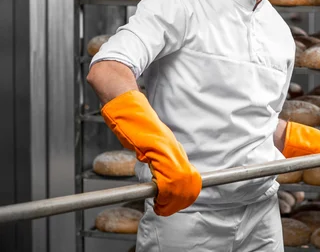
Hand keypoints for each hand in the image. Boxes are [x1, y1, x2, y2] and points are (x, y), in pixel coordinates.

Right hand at [101, 90, 201, 215]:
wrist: (128, 109)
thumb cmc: (137, 126)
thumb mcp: (154, 146)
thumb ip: (163, 160)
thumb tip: (169, 177)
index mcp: (175, 152)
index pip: (191, 179)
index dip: (185, 196)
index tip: (173, 205)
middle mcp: (174, 151)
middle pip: (188, 183)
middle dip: (179, 202)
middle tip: (166, 209)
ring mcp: (166, 150)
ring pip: (179, 182)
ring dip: (171, 200)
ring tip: (161, 207)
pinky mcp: (155, 149)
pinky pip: (166, 175)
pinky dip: (163, 191)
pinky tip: (156, 197)